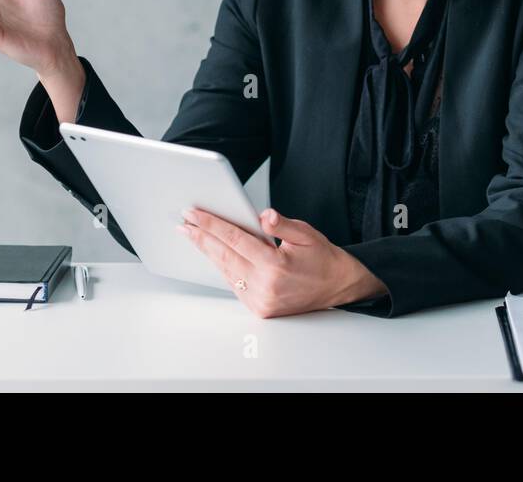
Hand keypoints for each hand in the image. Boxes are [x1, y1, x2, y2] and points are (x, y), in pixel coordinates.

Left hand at [178, 207, 387, 317]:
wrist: (338, 287)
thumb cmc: (322, 258)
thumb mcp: (306, 234)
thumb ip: (282, 224)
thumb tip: (263, 215)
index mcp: (275, 266)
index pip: (235, 239)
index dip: (211, 225)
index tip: (194, 214)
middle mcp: (265, 286)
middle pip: (223, 255)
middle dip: (201, 237)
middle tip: (184, 222)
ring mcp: (260, 301)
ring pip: (225, 271)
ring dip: (207, 251)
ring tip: (192, 235)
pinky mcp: (259, 309)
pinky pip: (234, 284)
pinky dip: (222, 266)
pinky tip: (213, 254)